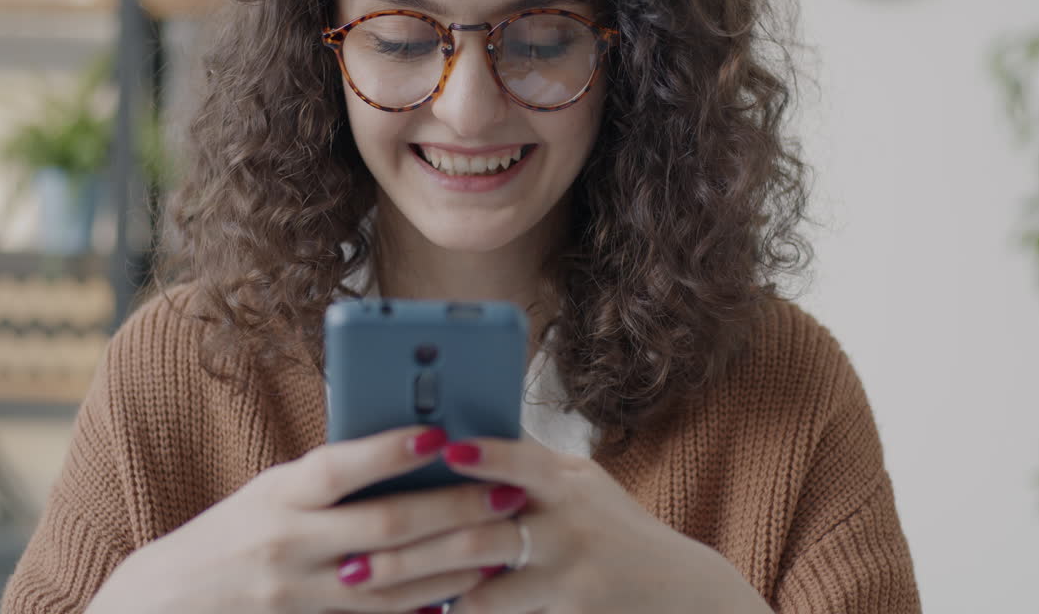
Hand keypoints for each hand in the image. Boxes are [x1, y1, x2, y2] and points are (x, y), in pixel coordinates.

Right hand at [84, 426, 526, 613]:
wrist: (166, 605)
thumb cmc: (230, 534)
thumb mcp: (267, 493)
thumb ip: (328, 481)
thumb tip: (408, 452)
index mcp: (276, 497)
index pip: (337, 469)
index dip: (388, 452)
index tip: (440, 435)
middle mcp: (287, 547)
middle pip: (383, 528)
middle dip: (453, 510)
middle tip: (506, 494)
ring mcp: (299, 597)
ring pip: (394, 582)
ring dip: (455, 562)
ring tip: (502, 542)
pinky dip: (425, 605)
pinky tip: (465, 590)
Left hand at [364, 437, 773, 613]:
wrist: (679, 593)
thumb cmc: (616, 531)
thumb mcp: (583, 487)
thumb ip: (529, 468)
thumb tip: (459, 440)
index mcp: (569, 481)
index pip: (522, 459)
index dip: (483, 454)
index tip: (441, 448)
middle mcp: (571, 524)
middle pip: (483, 530)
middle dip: (414, 543)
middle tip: (359, 555)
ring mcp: (569, 573)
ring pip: (480, 584)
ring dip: (420, 586)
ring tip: (370, 587)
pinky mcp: (567, 611)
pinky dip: (457, 612)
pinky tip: (421, 611)